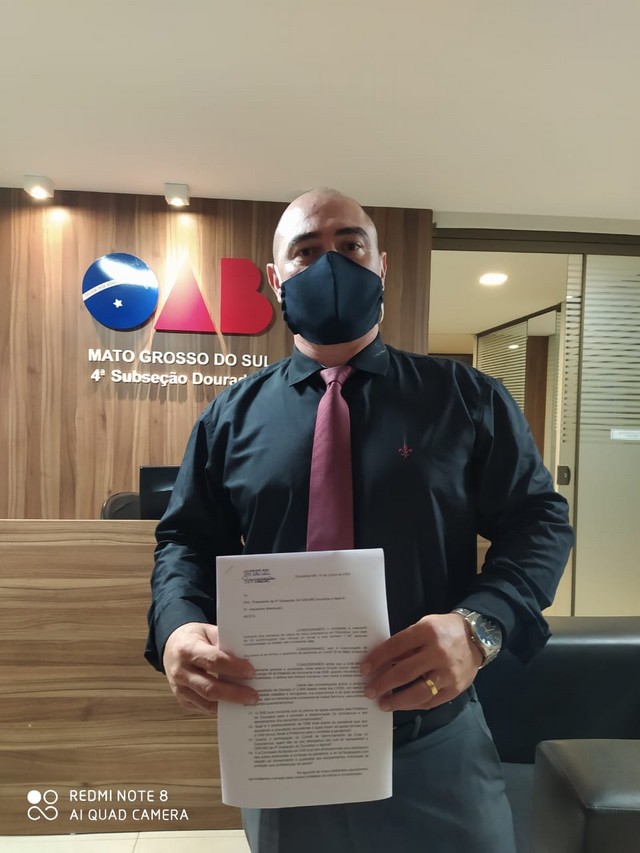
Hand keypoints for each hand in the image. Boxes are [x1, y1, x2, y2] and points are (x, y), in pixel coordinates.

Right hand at [162, 622, 257, 714]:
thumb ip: (224, 642)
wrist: (170, 647)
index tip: (251, 671)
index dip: (233, 667)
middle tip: (254, 696)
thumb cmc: (192, 637)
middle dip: (234, 693)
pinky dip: (220, 708)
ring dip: (229, 704)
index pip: (213, 661)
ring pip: (206, 702)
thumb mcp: (207, 631)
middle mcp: (180, 671)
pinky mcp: (182, 699)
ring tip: (247, 702)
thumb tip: (247, 656)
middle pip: (210, 687)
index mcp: (187, 649)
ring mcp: (179, 688)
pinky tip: (234, 705)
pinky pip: (203, 708)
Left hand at [360, 613, 482, 711]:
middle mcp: (438, 653)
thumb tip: (382, 661)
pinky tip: (401, 704)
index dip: (377, 658)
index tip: (364, 669)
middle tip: (368, 690)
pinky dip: (413, 704)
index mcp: (427, 632)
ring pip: (417, 692)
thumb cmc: (444, 630)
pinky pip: (430, 701)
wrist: (477, 638)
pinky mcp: (454, 689)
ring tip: (382, 703)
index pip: (395, 646)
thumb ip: (406, 643)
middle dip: (383, 683)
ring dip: (396, 700)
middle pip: (404, 672)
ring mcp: (448, 673)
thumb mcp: (424, 626)